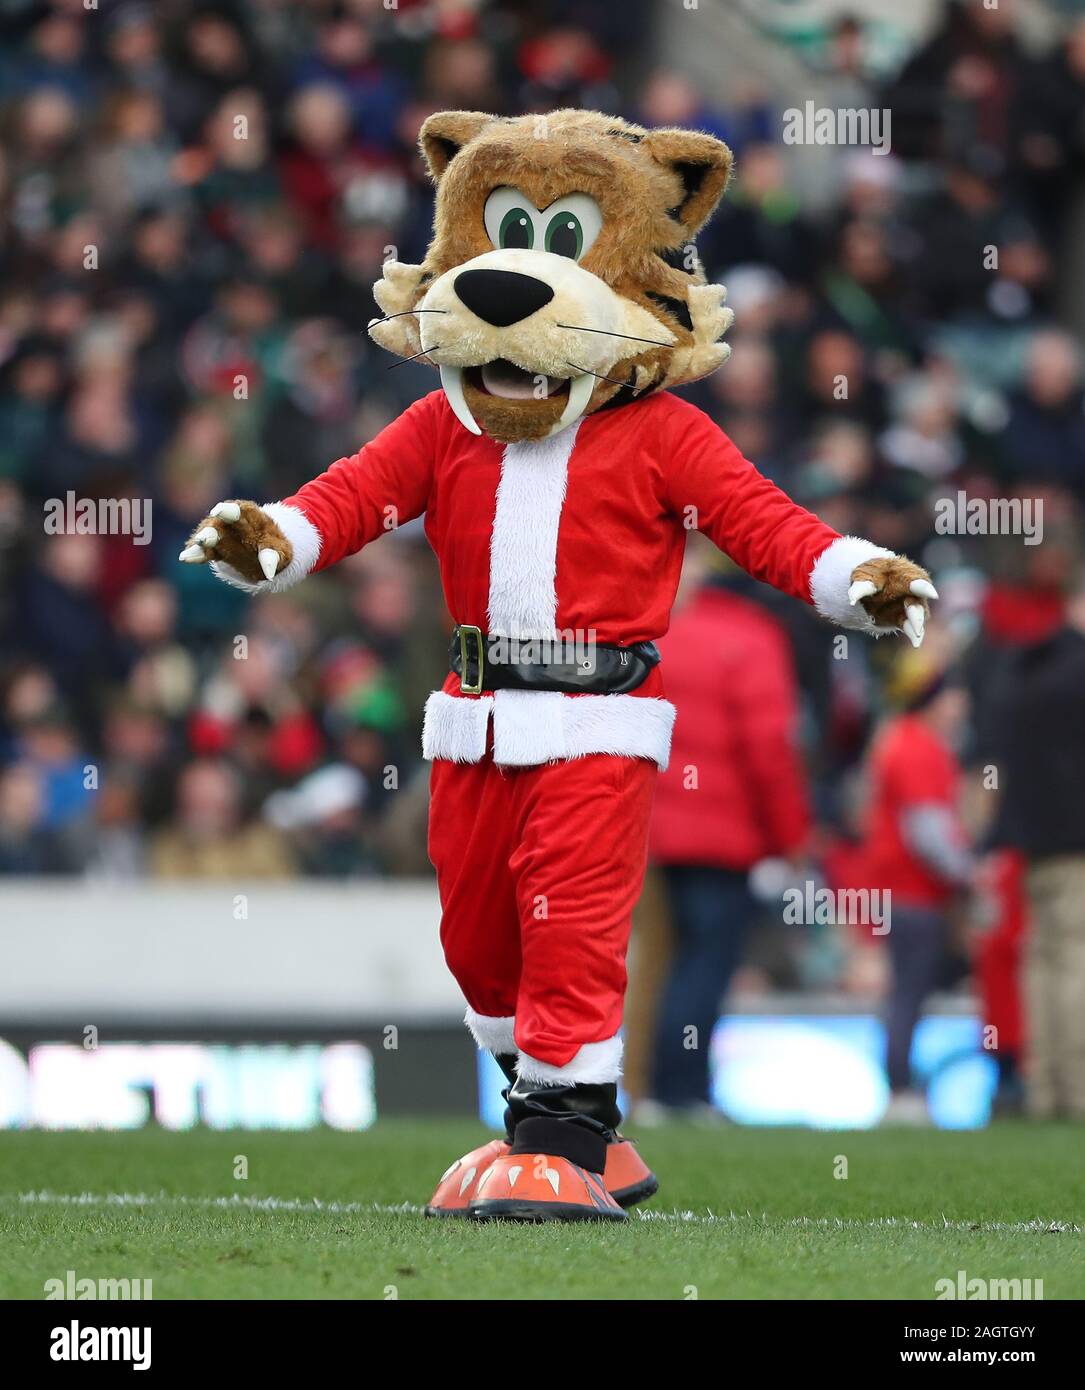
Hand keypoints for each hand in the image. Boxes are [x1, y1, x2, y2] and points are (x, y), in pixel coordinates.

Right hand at [178, 500, 292, 583]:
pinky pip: (204, 550)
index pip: (241, 510)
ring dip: (200, 544)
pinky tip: (185, 558)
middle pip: (219, 523)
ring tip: (189, 555)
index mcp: (252, 516)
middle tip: (204, 539)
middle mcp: (232, 521)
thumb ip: (272, 558)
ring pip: (208, 536)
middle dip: (211, 531)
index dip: (230, 511)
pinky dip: (195, 554)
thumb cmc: (274, 547)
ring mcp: (221, 532)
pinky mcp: (214, 547)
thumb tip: (269, 573)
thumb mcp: (280, 552)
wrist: (265, 548)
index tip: (218, 510)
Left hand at [847, 556, 937, 646]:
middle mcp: (912, 590)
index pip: (914, 579)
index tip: (932, 594)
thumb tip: (852, 600)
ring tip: (916, 635)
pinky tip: (916, 643)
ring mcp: (910, 605)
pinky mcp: (903, 618)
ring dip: (916, 625)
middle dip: (916, 610)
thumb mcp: (863, 576)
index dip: (922, 586)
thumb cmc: (870, 574)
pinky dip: (914, 635)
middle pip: (916, 600)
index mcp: (903, 574)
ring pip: (916, 616)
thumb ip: (861, 587)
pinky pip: (910, 627)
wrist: (872, 582)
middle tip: (916, 618)